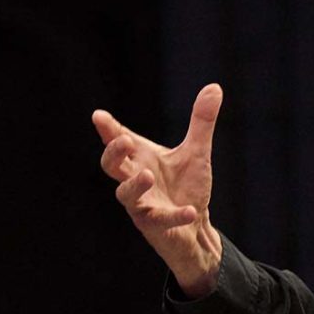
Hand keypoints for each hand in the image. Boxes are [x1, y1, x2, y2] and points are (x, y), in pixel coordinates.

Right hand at [93, 84, 223, 297]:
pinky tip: (190, 211)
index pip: (119, 140)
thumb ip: (201, 122)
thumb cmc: (186, 187)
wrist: (195, 226)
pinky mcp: (155, 225)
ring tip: (147, 175)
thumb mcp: (196, 152)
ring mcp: (141, 204)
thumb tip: (214, 87)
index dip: (108, 129)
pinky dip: (175, 215)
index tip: (99, 116)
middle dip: (113, 153)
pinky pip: (160, 220)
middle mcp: (135, 179)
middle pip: (111, 166)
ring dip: (134, 184)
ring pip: (125, 195)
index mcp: (141, 159)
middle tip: (124, 141)